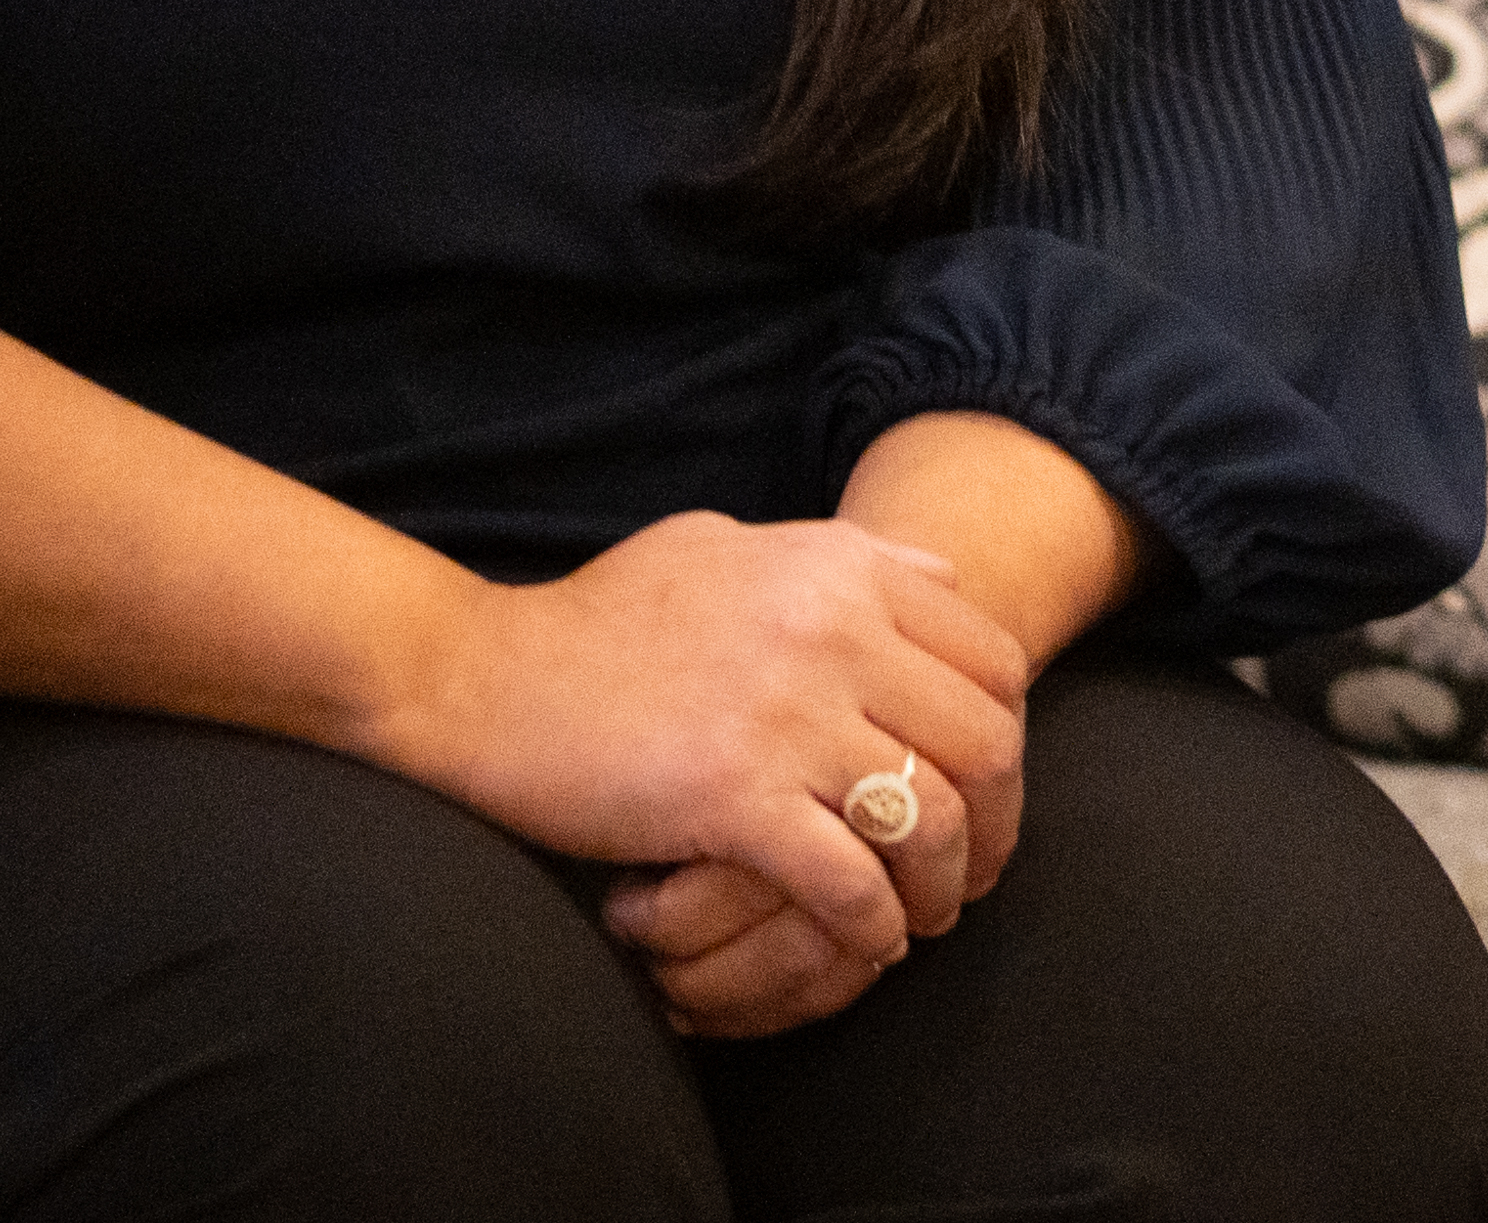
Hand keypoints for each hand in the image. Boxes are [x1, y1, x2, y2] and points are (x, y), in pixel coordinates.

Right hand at [365, 508, 1031, 1032]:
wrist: (477, 676)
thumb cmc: (597, 620)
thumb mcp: (726, 547)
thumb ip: (837, 556)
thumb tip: (931, 574)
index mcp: (839, 569)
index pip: (993, 657)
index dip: (1009, 739)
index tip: (991, 792)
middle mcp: (831, 629)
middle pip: (984, 740)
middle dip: (998, 821)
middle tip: (977, 871)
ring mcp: (784, 712)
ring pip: (932, 816)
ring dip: (943, 883)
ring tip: (923, 916)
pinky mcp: (732, 793)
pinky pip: (849, 879)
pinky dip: (872, 923)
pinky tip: (864, 940)